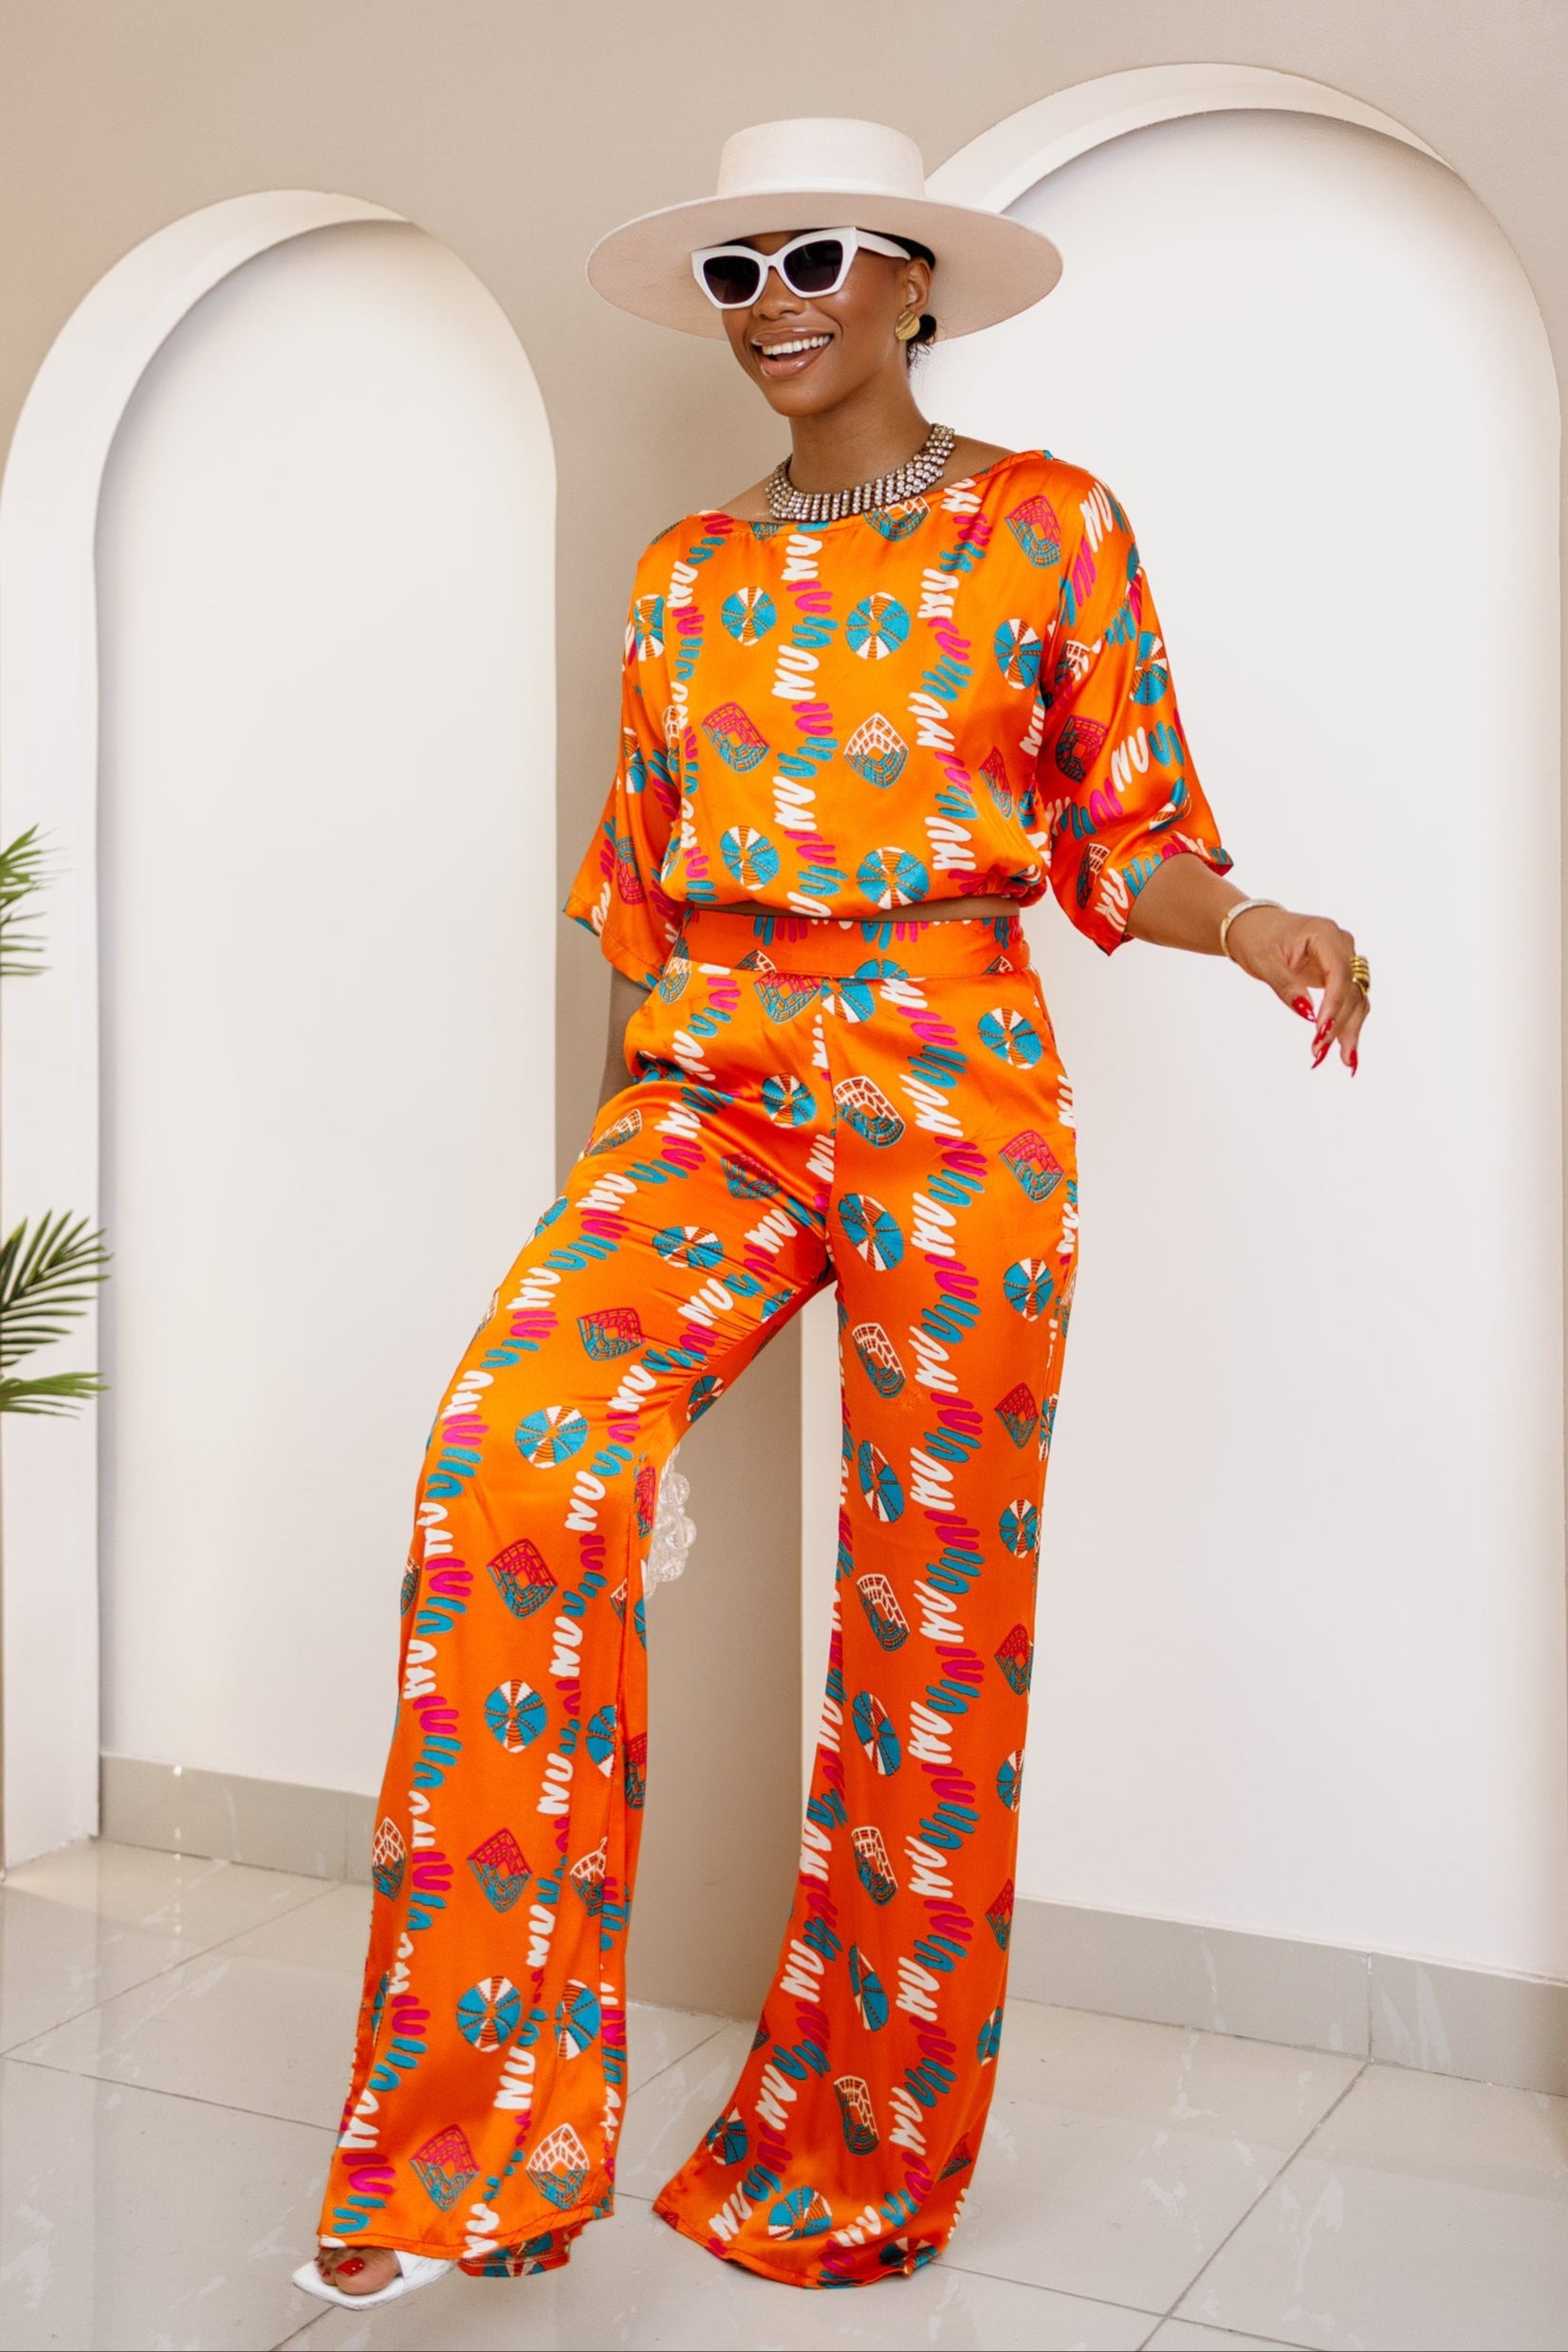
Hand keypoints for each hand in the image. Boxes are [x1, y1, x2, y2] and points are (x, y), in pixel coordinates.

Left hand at [1222, 904, 1367, 1070]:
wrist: (1254, 927)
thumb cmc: (1257, 939)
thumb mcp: (1264, 963)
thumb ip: (1286, 987)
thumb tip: (1307, 1014)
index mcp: (1325, 934)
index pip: (1339, 973)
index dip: (1334, 1004)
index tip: (1321, 1030)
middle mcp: (1342, 945)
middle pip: (1352, 989)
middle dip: (1339, 1023)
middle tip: (1321, 1051)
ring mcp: (1344, 959)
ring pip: (1357, 998)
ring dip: (1350, 1029)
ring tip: (1342, 1060)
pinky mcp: (1339, 974)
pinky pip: (1350, 1000)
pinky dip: (1347, 1024)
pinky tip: (1346, 1049)